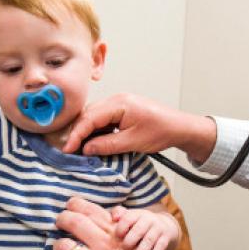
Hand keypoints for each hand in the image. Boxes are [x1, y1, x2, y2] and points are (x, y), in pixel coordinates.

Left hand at [52, 197, 176, 249]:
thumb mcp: (142, 246)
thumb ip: (123, 235)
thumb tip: (112, 227)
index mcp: (117, 233)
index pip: (90, 210)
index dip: (76, 205)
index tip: (71, 206)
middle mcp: (103, 245)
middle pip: (72, 221)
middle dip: (63, 218)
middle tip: (60, 222)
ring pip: (62, 246)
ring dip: (59, 246)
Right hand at [63, 93, 216, 162]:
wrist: (180, 127)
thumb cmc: (162, 131)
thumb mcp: (133, 142)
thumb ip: (107, 145)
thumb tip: (86, 149)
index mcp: (119, 103)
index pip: (89, 118)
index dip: (76, 135)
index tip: (68, 149)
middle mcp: (117, 99)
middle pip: (88, 114)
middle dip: (78, 132)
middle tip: (70, 150)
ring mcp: (120, 103)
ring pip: (94, 115)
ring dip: (87, 131)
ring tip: (80, 147)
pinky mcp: (123, 109)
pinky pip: (103, 117)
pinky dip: (96, 129)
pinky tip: (94, 141)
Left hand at [109, 206, 177, 249]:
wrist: (163, 225)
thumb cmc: (139, 223)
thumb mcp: (130, 216)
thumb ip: (118, 213)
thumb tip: (114, 218)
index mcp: (137, 214)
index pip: (128, 218)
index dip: (121, 229)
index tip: (116, 239)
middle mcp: (149, 219)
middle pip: (139, 230)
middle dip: (129, 242)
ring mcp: (159, 228)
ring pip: (149, 240)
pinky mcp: (166, 237)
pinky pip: (161, 247)